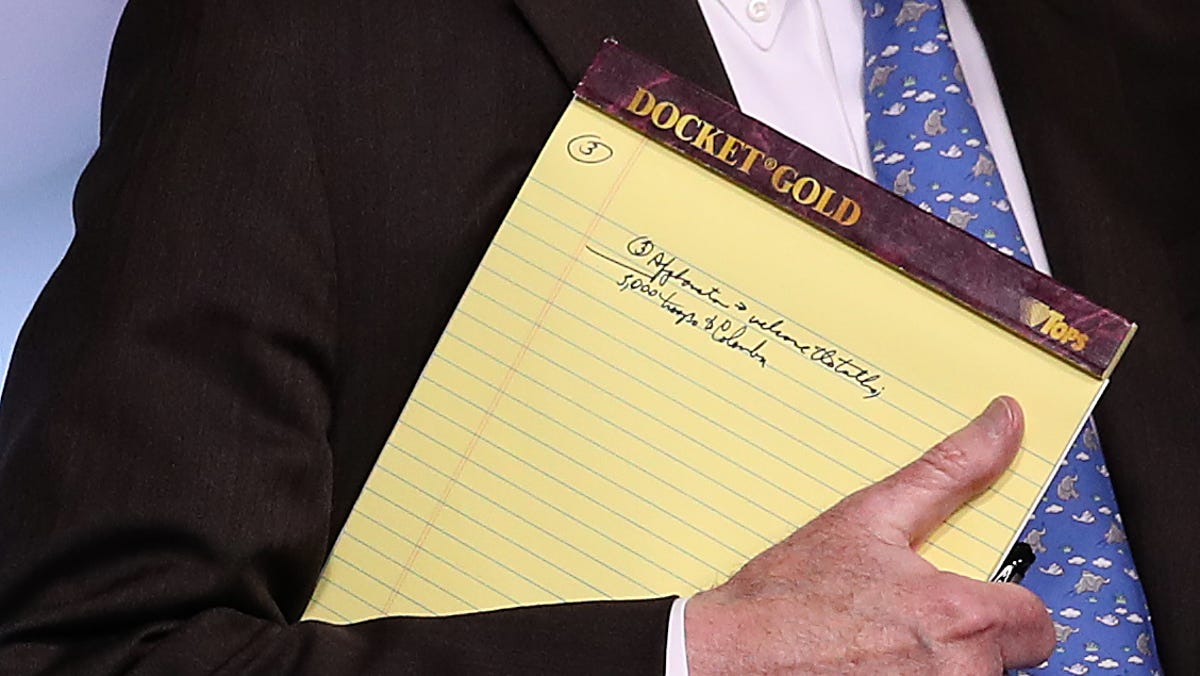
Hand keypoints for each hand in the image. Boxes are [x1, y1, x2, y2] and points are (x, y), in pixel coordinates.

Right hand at [684, 396, 1053, 673]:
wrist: (726, 659)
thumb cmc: (785, 598)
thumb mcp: (867, 518)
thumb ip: (950, 471)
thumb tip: (1005, 422)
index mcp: (958, 618)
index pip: (1036, 624)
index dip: (998, 609)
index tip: (955, 608)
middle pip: (1005, 662)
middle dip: (966, 645)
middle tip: (902, 631)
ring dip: (939, 671)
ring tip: (879, 654)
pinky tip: (869, 674)